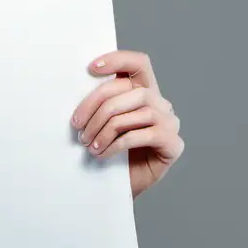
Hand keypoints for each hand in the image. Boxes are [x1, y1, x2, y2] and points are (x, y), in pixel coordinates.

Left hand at [71, 49, 183, 199]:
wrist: (120, 189)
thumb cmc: (109, 152)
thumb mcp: (102, 123)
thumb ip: (101, 103)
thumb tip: (75, 86)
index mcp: (144, 92)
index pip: (138, 63)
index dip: (117, 59)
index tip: (90, 68)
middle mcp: (161, 103)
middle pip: (129, 89)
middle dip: (97, 106)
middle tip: (77, 126)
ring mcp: (170, 122)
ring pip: (135, 113)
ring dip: (104, 128)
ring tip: (88, 144)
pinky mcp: (172, 143)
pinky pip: (141, 135)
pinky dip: (116, 144)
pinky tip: (101, 154)